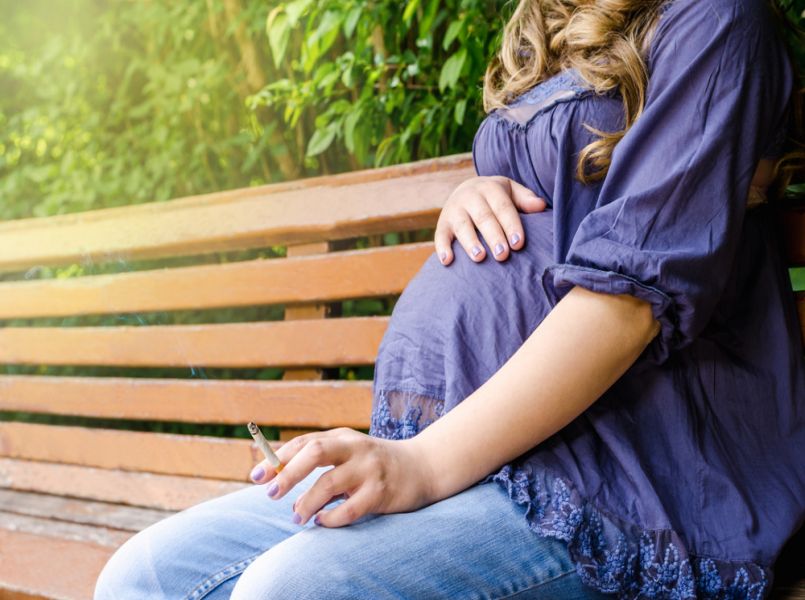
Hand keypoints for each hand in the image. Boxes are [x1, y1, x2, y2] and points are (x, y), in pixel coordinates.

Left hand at [249, 428, 433, 527]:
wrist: (422, 467)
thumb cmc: (374, 464)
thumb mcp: (348, 453)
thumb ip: (319, 460)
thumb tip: (277, 480)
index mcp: (342, 436)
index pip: (304, 442)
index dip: (277, 458)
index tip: (255, 475)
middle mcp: (355, 448)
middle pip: (314, 451)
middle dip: (287, 473)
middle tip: (269, 494)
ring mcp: (369, 469)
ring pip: (329, 483)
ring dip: (306, 503)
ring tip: (296, 517)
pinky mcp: (380, 492)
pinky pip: (349, 509)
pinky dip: (330, 518)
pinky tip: (323, 521)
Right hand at [434, 175, 545, 265]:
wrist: (465, 189)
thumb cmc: (495, 197)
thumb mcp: (510, 191)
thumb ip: (525, 199)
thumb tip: (541, 206)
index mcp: (490, 188)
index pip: (503, 207)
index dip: (511, 225)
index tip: (518, 243)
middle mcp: (470, 197)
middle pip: (483, 217)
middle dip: (493, 236)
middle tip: (503, 255)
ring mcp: (454, 210)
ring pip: (462, 226)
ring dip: (470, 242)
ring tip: (480, 257)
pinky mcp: (442, 223)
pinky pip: (440, 235)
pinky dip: (442, 248)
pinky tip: (448, 261)